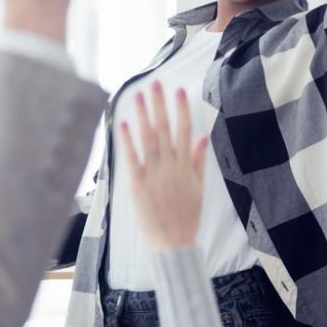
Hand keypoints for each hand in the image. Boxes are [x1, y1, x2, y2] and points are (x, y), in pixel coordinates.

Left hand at [118, 82, 207, 251]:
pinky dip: (127, 140)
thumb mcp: (199, 188)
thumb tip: (203, 137)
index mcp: (186, 166)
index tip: (179, 91)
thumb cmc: (187, 217)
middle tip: (155, 83)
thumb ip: (199, 161)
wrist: (173, 242)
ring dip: (142, 115)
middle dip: (160, 105)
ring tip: (138, 95)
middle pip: (164, 129)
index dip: (181, 110)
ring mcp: (153, 174)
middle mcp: (170, 166)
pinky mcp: (137, 184)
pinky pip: (131, 158)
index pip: (185, 131)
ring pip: (147, 138)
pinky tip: (123, 123)